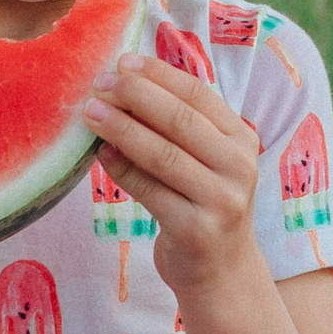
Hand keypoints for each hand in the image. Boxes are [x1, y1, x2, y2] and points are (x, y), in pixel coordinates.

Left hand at [84, 54, 264, 309]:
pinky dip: (122, 170)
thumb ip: (179, 129)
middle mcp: (238, 167)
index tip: (123, 60)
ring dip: (122, 129)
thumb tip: (123, 85)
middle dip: (136, 96)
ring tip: (90, 112)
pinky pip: (149, 191)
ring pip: (163, 154)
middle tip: (100, 82)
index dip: (159, 75)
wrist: (222, 273)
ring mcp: (220, 200)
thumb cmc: (203, 205)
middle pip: (180, 120)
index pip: (199, 95)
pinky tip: (100, 154)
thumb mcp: (206, 162)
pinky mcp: (195, 230)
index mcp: (242, 139)